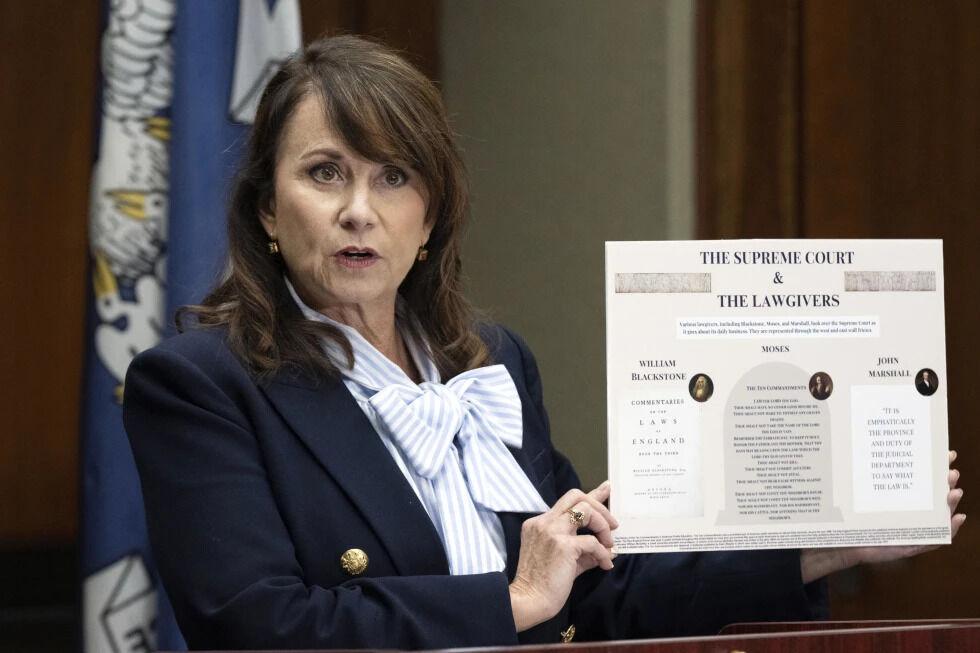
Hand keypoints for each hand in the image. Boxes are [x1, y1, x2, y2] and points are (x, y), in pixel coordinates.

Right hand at [508, 481, 618, 630]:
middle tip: (613, 524)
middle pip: (576, 496)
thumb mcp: (563, 560)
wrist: (529, 601)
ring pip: (585, 511)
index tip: (607, 488)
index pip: (568, 502)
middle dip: (599, 506)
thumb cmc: (542, 584)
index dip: (591, 495)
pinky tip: (606, 564)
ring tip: (609, 545)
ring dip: (603, 526)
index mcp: (539, 523)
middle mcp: (544, 522)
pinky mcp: (563, 545)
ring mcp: (552, 531)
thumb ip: (583, 550)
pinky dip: (603, 552)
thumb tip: (607, 549)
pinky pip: (592, 542)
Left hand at [801, 450, 965, 582]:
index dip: (935, 469)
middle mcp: (903, 515)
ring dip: (949, 506)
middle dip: (945, 484)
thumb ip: (863, 478)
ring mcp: (906, 532)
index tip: (947, 454)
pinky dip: (947, 531)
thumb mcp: (853, 495)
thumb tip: (870, 447)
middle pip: (931, 499)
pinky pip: (930, 542)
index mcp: (894, 501)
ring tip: (955, 492)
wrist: (830, 545)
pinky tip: (956, 519)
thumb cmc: (841, 519)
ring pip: (936, 519)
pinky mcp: (905, 548)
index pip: (918, 483)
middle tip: (952, 472)